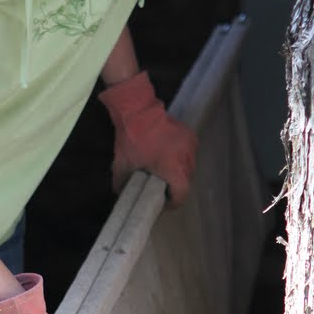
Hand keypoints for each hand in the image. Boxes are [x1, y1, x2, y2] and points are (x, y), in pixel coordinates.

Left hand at [100, 70, 197, 206]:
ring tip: (165, 172)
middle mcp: (186, 157)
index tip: (162, 203)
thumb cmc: (130, 140)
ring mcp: (191, 145)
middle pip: (186, 181)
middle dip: (174, 188)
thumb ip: (122, 185)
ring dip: (179, 173)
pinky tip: (169, 157)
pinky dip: (181, 159)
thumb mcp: (121, 166)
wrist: (137, 111)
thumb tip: (122, 197)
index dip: (173, 202)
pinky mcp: (191, 135)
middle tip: (161, 188)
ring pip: (189, 168)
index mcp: (172, 167)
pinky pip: (189, 155)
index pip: (182, 193)